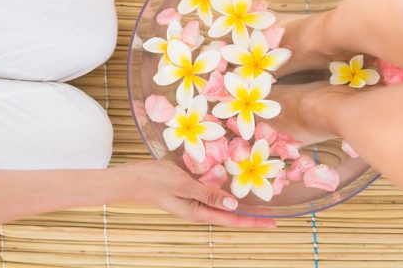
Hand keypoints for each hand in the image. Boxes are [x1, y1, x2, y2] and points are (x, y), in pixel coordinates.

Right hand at [109, 160, 275, 227]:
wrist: (128, 180)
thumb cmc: (153, 181)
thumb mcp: (182, 185)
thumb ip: (208, 194)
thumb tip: (234, 205)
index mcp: (198, 211)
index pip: (232, 220)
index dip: (253, 221)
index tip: (273, 222)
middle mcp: (198, 210)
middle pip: (230, 215)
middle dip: (251, 216)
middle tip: (272, 214)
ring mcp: (192, 202)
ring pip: (222, 206)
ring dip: (239, 205)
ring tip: (258, 202)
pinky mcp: (188, 192)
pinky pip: (211, 195)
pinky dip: (225, 194)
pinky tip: (231, 186)